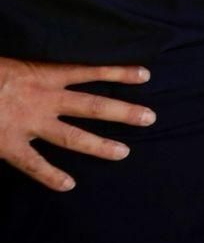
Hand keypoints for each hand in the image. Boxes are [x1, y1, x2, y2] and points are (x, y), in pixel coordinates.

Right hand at [0, 56, 155, 190]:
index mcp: (44, 73)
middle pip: (93, 106)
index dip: (119, 72)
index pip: (90, 71)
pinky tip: (68, 185)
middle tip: (150, 118)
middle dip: (123, 112)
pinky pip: (33, 163)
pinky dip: (50, 175)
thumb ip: (36, 61)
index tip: (146, 75)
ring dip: (99, 145)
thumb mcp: (15, 56)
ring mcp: (27, 124)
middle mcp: (43, 99)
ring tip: (123, 153)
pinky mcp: (8, 144)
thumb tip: (63, 63)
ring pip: (71, 136)